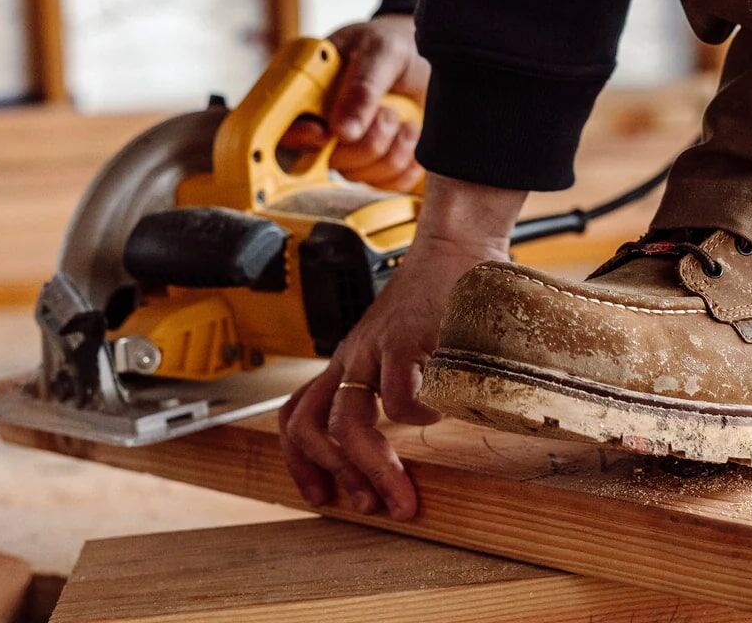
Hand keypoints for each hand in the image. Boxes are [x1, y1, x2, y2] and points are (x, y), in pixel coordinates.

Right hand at [279, 15, 429, 190]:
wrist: (427, 59)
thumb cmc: (393, 46)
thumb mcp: (380, 51)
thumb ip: (362, 86)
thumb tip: (341, 131)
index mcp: (309, 92)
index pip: (286, 128)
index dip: (301, 137)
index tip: (326, 133)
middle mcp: (323, 127)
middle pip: (330, 161)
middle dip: (368, 138)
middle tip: (388, 111)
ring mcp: (349, 151)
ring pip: (361, 175)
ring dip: (393, 149)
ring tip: (403, 119)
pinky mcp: (377, 167)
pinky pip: (387, 185)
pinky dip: (407, 164)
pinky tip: (412, 137)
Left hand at [279, 174, 526, 520]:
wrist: (454, 244)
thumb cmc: (438, 295)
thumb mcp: (406, 340)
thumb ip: (404, 376)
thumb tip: (420, 423)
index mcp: (348, 358)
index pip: (297, 414)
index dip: (300, 462)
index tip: (325, 495)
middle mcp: (351, 355)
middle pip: (312, 428)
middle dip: (338, 477)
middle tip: (371, 507)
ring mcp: (374, 346)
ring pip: (348, 422)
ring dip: (374, 468)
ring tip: (403, 494)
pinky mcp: (404, 337)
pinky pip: (398, 398)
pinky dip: (417, 419)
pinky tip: (440, 414)